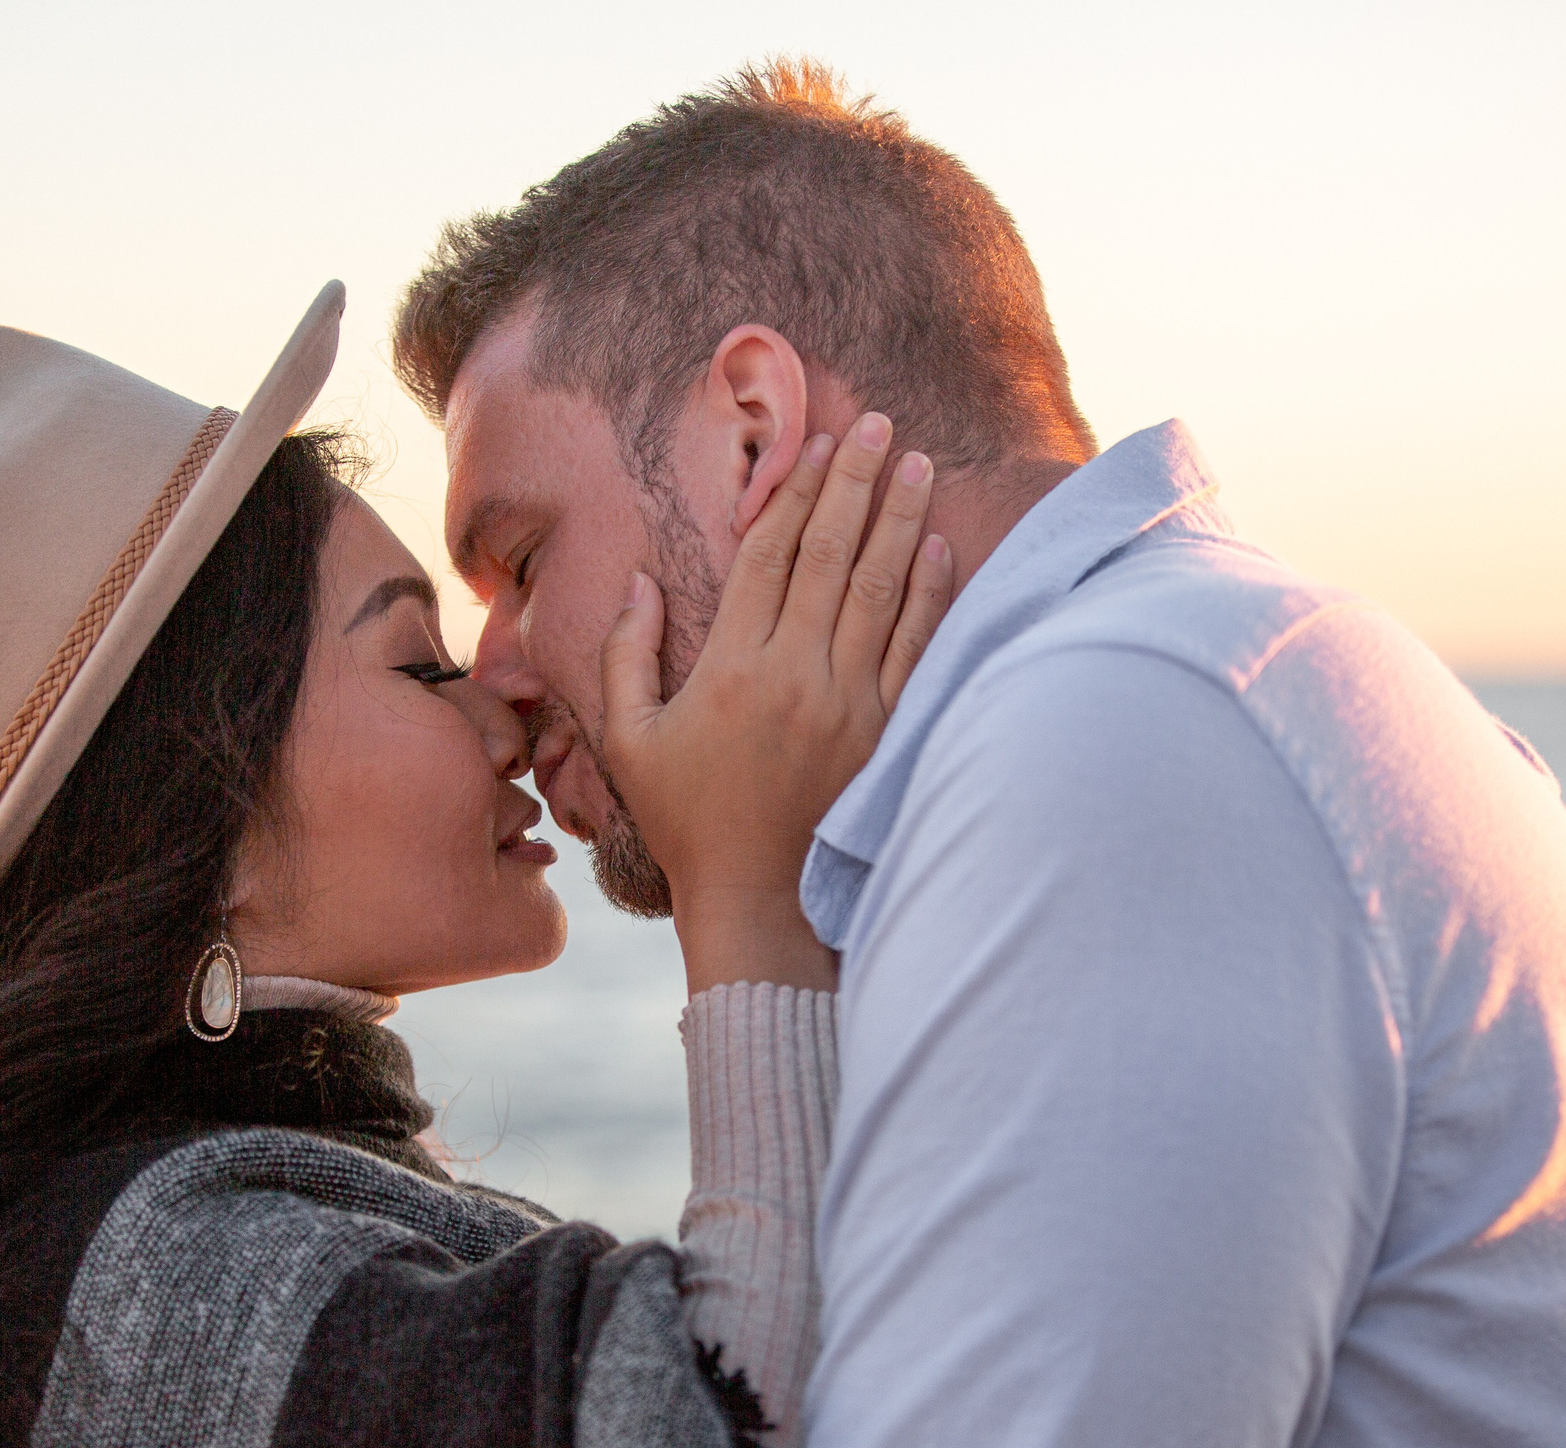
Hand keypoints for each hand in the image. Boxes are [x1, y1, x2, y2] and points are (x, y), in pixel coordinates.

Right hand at [601, 412, 954, 992]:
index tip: (818, 445)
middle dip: (858, 483)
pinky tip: (938, 549)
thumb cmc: (687, 822)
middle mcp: (796, 675)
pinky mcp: (885, 735)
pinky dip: (928, 595)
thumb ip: (627, 653)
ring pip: (879, 591)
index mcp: (731, 667)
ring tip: (920, 464)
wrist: (761, 902)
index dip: (795, 492)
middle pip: (831, 555)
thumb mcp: (629, 739)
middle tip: (884, 426)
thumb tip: (640, 578)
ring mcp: (848, 704)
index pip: (770, 555)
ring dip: (900, 520)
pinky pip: (913, 650)